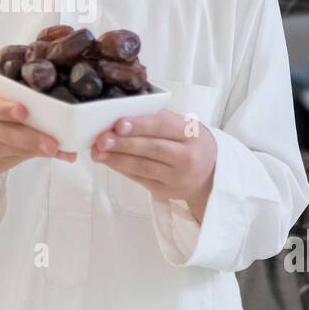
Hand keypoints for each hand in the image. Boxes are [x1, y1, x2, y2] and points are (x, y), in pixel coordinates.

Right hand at [0, 83, 76, 207]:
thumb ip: (8, 93)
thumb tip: (50, 89)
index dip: (5, 109)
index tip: (22, 112)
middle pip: (6, 131)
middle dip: (29, 137)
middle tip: (50, 142)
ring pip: (16, 147)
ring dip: (38, 148)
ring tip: (57, 149)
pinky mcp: (1, 158)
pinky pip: (24, 155)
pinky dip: (44, 154)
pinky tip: (64, 155)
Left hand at [90, 109, 217, 221]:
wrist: (210, 175)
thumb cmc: (190, 142)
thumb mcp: (184, 126)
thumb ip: (158, 120)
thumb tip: (121, 118)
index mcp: (192, 133)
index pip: (164, 126)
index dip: (140, 125)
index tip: (118, 124)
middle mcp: (187, 156)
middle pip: (152, 148)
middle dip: (123, 143)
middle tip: (102, 139)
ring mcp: (177, 177)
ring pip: (142, 166)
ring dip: (116, 158)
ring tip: (98, 150)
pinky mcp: (166, 191)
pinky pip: (139, 179)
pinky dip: (121, 169)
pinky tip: (108, 160)